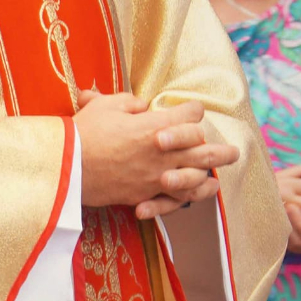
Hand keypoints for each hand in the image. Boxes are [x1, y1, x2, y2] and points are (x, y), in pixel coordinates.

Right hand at [74, 90, 238, 220]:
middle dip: (220, 149)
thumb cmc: (84, 133)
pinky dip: (193, 194)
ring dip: (213, 172)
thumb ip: (130, 103)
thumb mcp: (106, 105)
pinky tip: (204, 190)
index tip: (189, 110)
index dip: (192, 110)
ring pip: (196, 175)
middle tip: (233, 150)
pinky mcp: (145, 194)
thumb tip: (141, 106)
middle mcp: (163, 152)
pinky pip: (177, 197)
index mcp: (155, 125)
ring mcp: (156, 176)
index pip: (189, 114)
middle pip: (203, 148)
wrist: (67, 168)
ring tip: (223, 172)